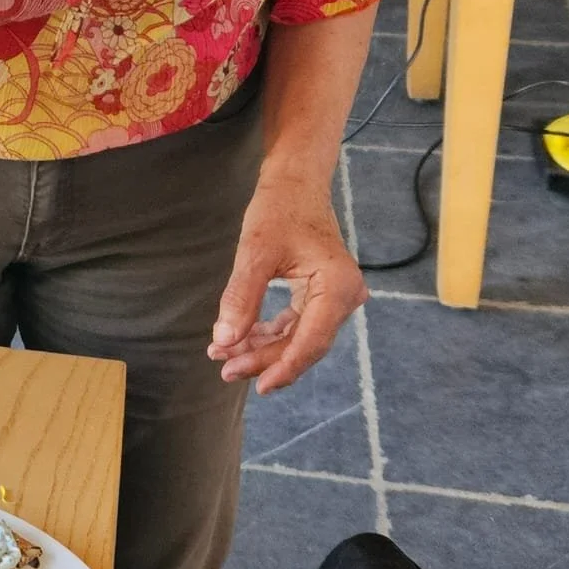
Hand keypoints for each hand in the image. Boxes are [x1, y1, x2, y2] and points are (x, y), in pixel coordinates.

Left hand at [209, 171, 367, 393]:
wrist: (295, 182)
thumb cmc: (278, 209)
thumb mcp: (254, 252)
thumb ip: (241, 297)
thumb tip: (224, 341)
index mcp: (337, 287)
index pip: (311, 341)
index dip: (283, 367)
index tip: (256, 385)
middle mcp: (344, 296)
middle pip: (304, 343)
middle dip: (264, 358)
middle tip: (224, 369)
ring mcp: (335, 297)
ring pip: (299, 336)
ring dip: (264, 348)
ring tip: (225, 356)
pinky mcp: (322, 294)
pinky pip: (297, 324)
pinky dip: (270, 333)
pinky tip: (242, 339)